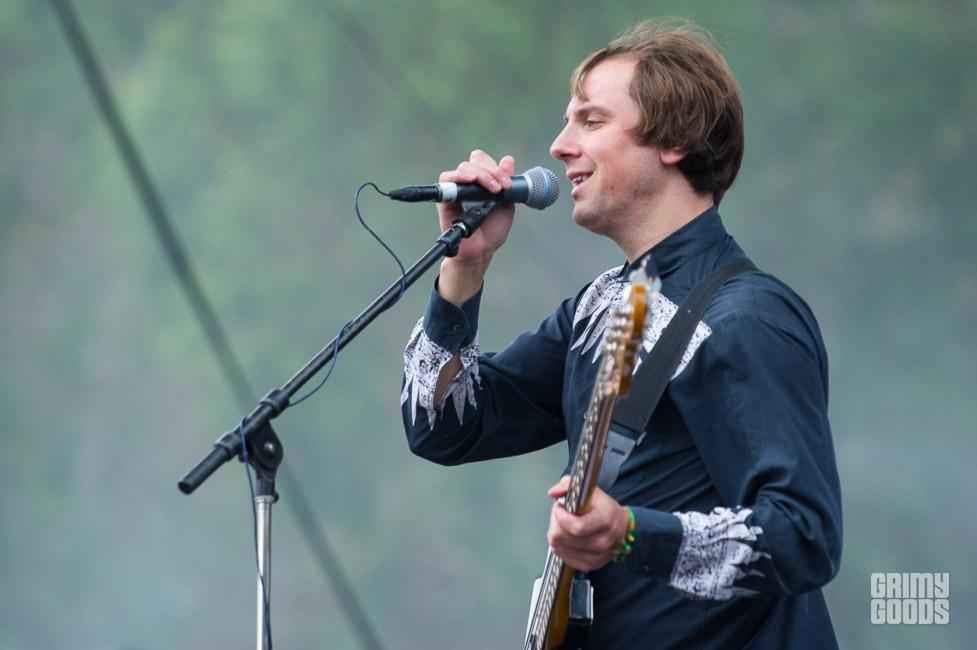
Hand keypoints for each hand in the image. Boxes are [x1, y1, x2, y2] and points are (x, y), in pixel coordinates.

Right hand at [436, 151, 516, 304]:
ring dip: (481, 174)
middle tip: (501, 187)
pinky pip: (447, 178)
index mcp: (483, 182)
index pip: (485, 161)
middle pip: (476, 161)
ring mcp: (457, 189)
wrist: (481, 250)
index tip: (508, 183)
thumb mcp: (506, 203)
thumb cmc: (491, 230)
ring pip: (465, 167)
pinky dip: (460, 176)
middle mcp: (469, 183)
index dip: (497, 167)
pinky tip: (471, 180)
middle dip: (492, 171)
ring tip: (492, 189)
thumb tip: (508, 160)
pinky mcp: (445, 197)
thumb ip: (507, 182)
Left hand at [546, 476, 630, 571]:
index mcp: (604, 520)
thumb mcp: (589, 490)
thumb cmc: (605, 509)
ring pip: (559, 547)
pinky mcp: (588, 565)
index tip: (559, 507)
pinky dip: (560, 546)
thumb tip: (553, 492)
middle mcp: (601, 541)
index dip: (560, 516)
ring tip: (564, 525)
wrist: (621, 527)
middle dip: (555, 523)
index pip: (576, 526)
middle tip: (560, 515)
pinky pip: (563, 557)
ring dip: (556, 534)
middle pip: (563, 537)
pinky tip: (566, 537)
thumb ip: (568, 485)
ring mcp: (595, 556)